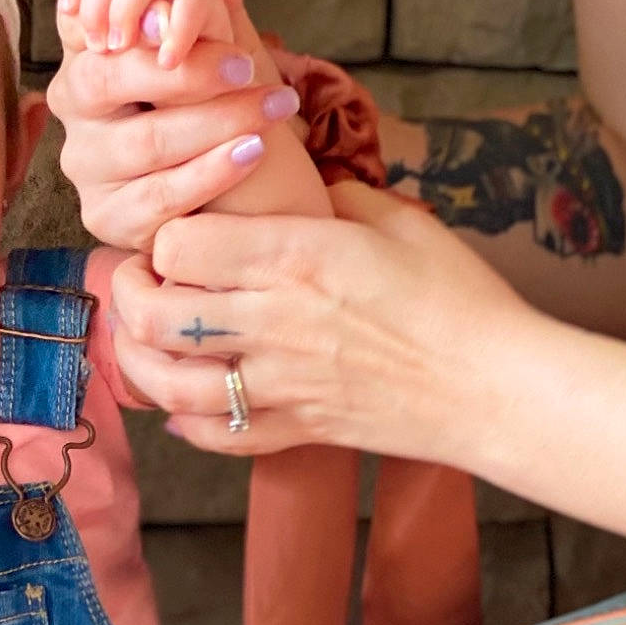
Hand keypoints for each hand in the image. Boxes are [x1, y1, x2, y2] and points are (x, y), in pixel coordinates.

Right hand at [46, 0, 300, 248]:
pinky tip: (251, 152)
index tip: (174, 14)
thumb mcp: (218, 43)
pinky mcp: (107, 218)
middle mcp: (75, 105)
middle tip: (246, 65)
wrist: (240, 196)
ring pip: (142, 142)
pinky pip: (157, 196)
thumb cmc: (218, 107)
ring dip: (214, 122)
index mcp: (90, 48)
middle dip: (181, 71)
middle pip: (107, 79)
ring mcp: (86, 166)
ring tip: (272, 108)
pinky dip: (209, 172)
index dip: (115, 6)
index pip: (82, 11)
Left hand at [112, 179, 527, 461]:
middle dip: (130, 297)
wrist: (495, 386)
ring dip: (141, 363)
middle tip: (140, 284)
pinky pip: (216, 436)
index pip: (179, 246)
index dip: (162, 239)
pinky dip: (186, 425)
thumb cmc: (458, 296)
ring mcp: (280, 384)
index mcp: (296, 258)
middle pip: (156, 315)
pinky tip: (182, 408)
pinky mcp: (295, 430)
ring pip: (169, 385)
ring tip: (145, 342)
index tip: (174, 236)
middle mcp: (274, 322)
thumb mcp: (397, 222)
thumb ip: (333, 199)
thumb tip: (298, 188)